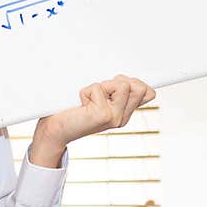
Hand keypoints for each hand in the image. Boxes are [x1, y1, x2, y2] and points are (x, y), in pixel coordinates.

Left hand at [29, 75, 155, 165]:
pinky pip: (99, 89)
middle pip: (138, 85)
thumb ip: (113, 88)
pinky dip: (86, 91)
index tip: (151, 77)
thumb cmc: (73, 110)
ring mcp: (115, 118)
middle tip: (99, 91)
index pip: (149, 94)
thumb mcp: (97, 97)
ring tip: (89, 98)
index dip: (150, 83)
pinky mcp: (103, 115)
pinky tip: (81, 104)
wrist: (55, 129)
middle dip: (117, 81)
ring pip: (122, 85)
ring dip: (102, 85)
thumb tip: (124, 77)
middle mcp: (122, 117)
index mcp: (124, 111)